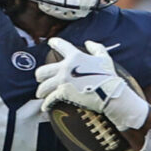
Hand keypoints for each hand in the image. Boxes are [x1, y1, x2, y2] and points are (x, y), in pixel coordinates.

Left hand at [34, 37, 148, 131]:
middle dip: (40, 76)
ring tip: (41, 94)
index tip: (50, 42)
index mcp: (75, 56)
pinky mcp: (63, 93)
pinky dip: (46, 104)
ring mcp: (63, 80)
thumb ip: (96, 48)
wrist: (110, 93)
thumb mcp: (105, 58)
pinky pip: (49, 99)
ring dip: (41, 91)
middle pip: (43, 70)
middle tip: (40, 79)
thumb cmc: (109, 76)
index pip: (61, 45)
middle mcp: (66, 67)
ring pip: (43, 86)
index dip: (54, 43)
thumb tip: (88, 43)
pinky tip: (44, 108)